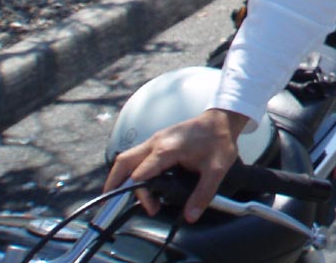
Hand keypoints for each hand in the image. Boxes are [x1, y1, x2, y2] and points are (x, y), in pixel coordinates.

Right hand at [103, 108, 246, 222]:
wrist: (222, 119)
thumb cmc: (219, 140)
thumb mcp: (216, 169)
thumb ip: (203, 194)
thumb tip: (190, 215)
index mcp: (166, 149)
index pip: (140, 175)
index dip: (142, 195)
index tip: (153, 208)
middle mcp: (156, 142)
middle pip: (123, 163)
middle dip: (115, 184)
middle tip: (113, 204)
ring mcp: (155, 139)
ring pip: (127, 157)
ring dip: (121, 176)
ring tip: (124, 195)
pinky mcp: (158, 140)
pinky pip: (137, 155)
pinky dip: (131, 169)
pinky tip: (139, 182)